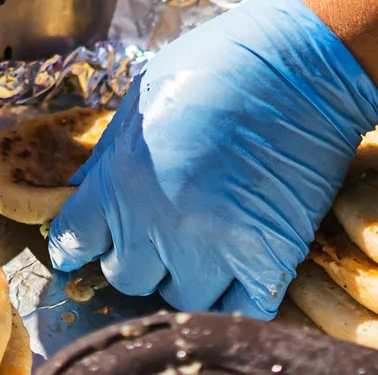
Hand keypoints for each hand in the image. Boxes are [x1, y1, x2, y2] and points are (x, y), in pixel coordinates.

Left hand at [47, 0, 377, 315]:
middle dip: (134, 255)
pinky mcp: (268, 260)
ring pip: (179, 297)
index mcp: (122, 178)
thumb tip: (82, 195)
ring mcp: (215, 247)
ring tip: (202, 237)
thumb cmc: (220, 65)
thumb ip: (109, 155)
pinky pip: (237, 311)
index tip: (80, 246)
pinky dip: (232, 300)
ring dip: (184, 274)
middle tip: (156, 226)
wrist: (303, 66)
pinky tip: (234, 269)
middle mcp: (160, 222)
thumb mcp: (141, 95)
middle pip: (126, 276)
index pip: (74, 239)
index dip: (75, 243)